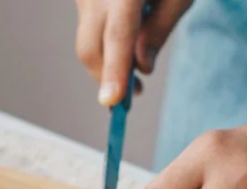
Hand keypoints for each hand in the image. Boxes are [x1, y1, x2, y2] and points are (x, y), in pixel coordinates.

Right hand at [75, 0, 192, 105]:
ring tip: (133, 76)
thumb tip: (141, 68)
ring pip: (87, 42)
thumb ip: (159, 31)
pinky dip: (104, 46)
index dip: (114, 71)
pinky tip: (124, 47)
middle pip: (91, 48)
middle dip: (107, 78)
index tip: (112, 102)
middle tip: (133, 96)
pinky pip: (88, 29)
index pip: (117, 37)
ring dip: (107, 64)